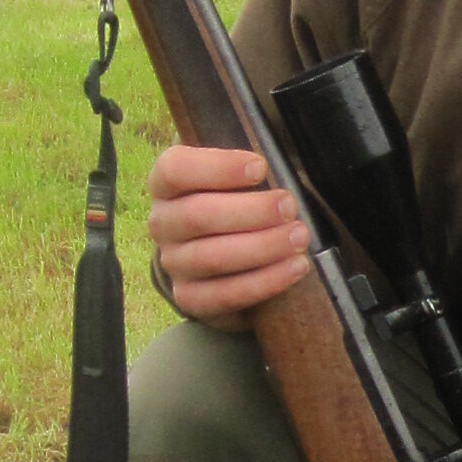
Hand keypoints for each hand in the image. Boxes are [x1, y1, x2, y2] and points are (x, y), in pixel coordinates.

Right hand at [150, 141, 308, 315]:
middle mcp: (162, 223)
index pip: (176, 171)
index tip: (260, 167)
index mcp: (165, 184)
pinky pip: (224, 294)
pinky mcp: (189, 297)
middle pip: (197, 215)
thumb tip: (277, 164)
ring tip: (299, 237)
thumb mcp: (231, 174)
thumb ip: (245, 166)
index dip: (218, 168)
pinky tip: (294, 268)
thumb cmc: (231, 199)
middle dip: (251, 211)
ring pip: (211, 257)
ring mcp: (172, 262)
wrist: (215, 251)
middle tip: (289, 206)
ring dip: (262, 247)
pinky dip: (264, 282)